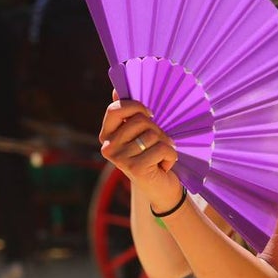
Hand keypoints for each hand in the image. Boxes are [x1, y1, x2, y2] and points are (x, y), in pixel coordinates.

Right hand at [98, 94, 181, 210]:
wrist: (162, 189)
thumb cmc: (153, 155)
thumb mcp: (143, 133)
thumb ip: (130, 113)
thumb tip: (116, 89)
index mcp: (107, 135)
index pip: (116, 109)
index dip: (136, 106)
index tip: (150, 114)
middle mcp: (108, 147)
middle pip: (140, 120)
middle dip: (158, 129)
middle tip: (159, 143)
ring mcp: (119, 159)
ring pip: (153, 134)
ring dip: (166, 144)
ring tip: (161, 156)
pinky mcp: (134, 168)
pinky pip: (162, 148)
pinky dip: (171, 156)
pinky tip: (164, 166)